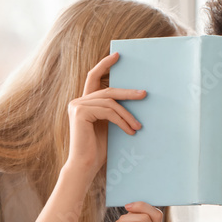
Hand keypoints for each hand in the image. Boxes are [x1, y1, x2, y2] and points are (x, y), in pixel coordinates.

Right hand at [65, 52, 145, 180]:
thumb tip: (135, 97)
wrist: (85, 166)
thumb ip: (114, 111)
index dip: (104, 65)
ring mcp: (77, 106)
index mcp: (84, 103)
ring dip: (128, 114)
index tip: (117, 55)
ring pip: (110, 102)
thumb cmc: (98, 149)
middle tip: (144, 94)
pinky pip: (107, 112)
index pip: (93, 77)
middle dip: (128, 92)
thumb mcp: (109, 125)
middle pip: (107, 90)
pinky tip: (130, 131)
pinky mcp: (80, 113)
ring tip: (139, 127)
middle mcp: (78, 102)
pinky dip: (122, 121)